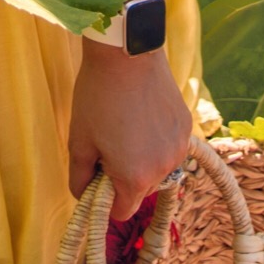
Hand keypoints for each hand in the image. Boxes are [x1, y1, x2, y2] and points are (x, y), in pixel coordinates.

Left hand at [67, 44, 192, 220]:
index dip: (105, 198)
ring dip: (142, 158)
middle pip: (140, 190)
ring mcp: (179, 148)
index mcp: (135, 178)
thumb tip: (85, 197)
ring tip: (125, 124)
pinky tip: (142, 113)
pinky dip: (156, 139)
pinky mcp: (186, 127)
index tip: (97, 175)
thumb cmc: (97, 95)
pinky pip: (169, 146)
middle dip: (124, 175)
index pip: (122, 211)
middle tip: (108, 142)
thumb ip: (79, 178)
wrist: (126, 52)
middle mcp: (164, 169)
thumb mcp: (77, 140)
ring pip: (156, 168)